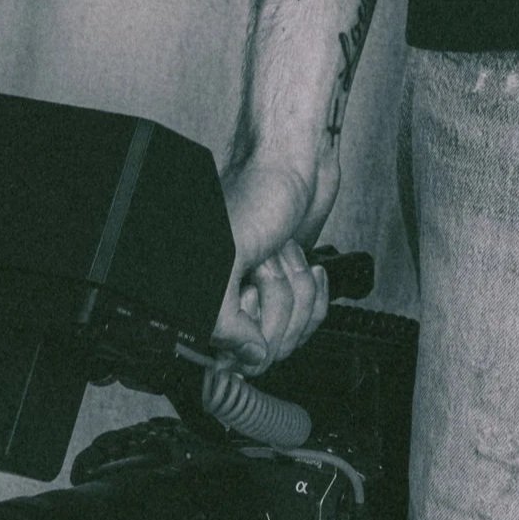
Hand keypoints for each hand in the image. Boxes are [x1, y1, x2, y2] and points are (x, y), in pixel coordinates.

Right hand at [214, 151, 336, 372]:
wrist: (294, 161)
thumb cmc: (255, 191)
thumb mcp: (228, 252)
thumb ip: (223, 315)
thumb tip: (249, 356)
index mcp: (202, 300)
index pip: (228, 358)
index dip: (250, 333)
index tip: (252, 296)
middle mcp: (228, 305)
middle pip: (267, 350)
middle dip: (280, 300)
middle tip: (267, 262)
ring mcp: (261, 299)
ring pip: (293, 335)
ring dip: (297, 288)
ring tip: (280, 254)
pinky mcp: (290, 290)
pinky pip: (310, 320)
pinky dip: (316, 293)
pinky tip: (305, 265)